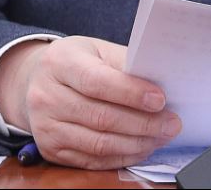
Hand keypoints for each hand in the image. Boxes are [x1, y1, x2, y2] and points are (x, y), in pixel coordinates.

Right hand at [0, 36, 180, 169]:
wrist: (39, 80)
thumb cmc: (78, 62)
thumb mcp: (98, 50)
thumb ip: (125, 65)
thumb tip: (161, 83)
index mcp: (60, 62)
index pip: (97, 81)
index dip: (131, 93)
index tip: (160, 100)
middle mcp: (46, 95)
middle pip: (101, 117)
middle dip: (143, 123)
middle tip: (171, 123)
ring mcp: (45, 126)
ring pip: (98, 143)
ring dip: (136, 144)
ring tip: (161, 136)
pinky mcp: (50, 150)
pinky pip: (91, 160)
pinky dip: (121, 156)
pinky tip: (141, 148)